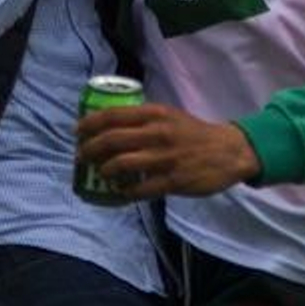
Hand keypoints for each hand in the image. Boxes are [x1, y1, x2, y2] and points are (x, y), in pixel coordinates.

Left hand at [77, 103, 261, 198]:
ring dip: (104, 170)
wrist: (227, 151)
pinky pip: (140, 189)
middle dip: (89, 149)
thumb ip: (144, 119)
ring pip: (121, 165)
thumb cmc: (194, 133)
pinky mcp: (172, 181)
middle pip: (111, 140)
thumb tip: (110, 125)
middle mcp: (156, 133)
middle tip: (81, 156)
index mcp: (155, 114)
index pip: (113, 115)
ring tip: (99, 173)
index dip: (90, 124)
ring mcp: (164, 158)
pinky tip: (120, 191)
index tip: (77, 132)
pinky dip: (125, 191)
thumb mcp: (169, 116)